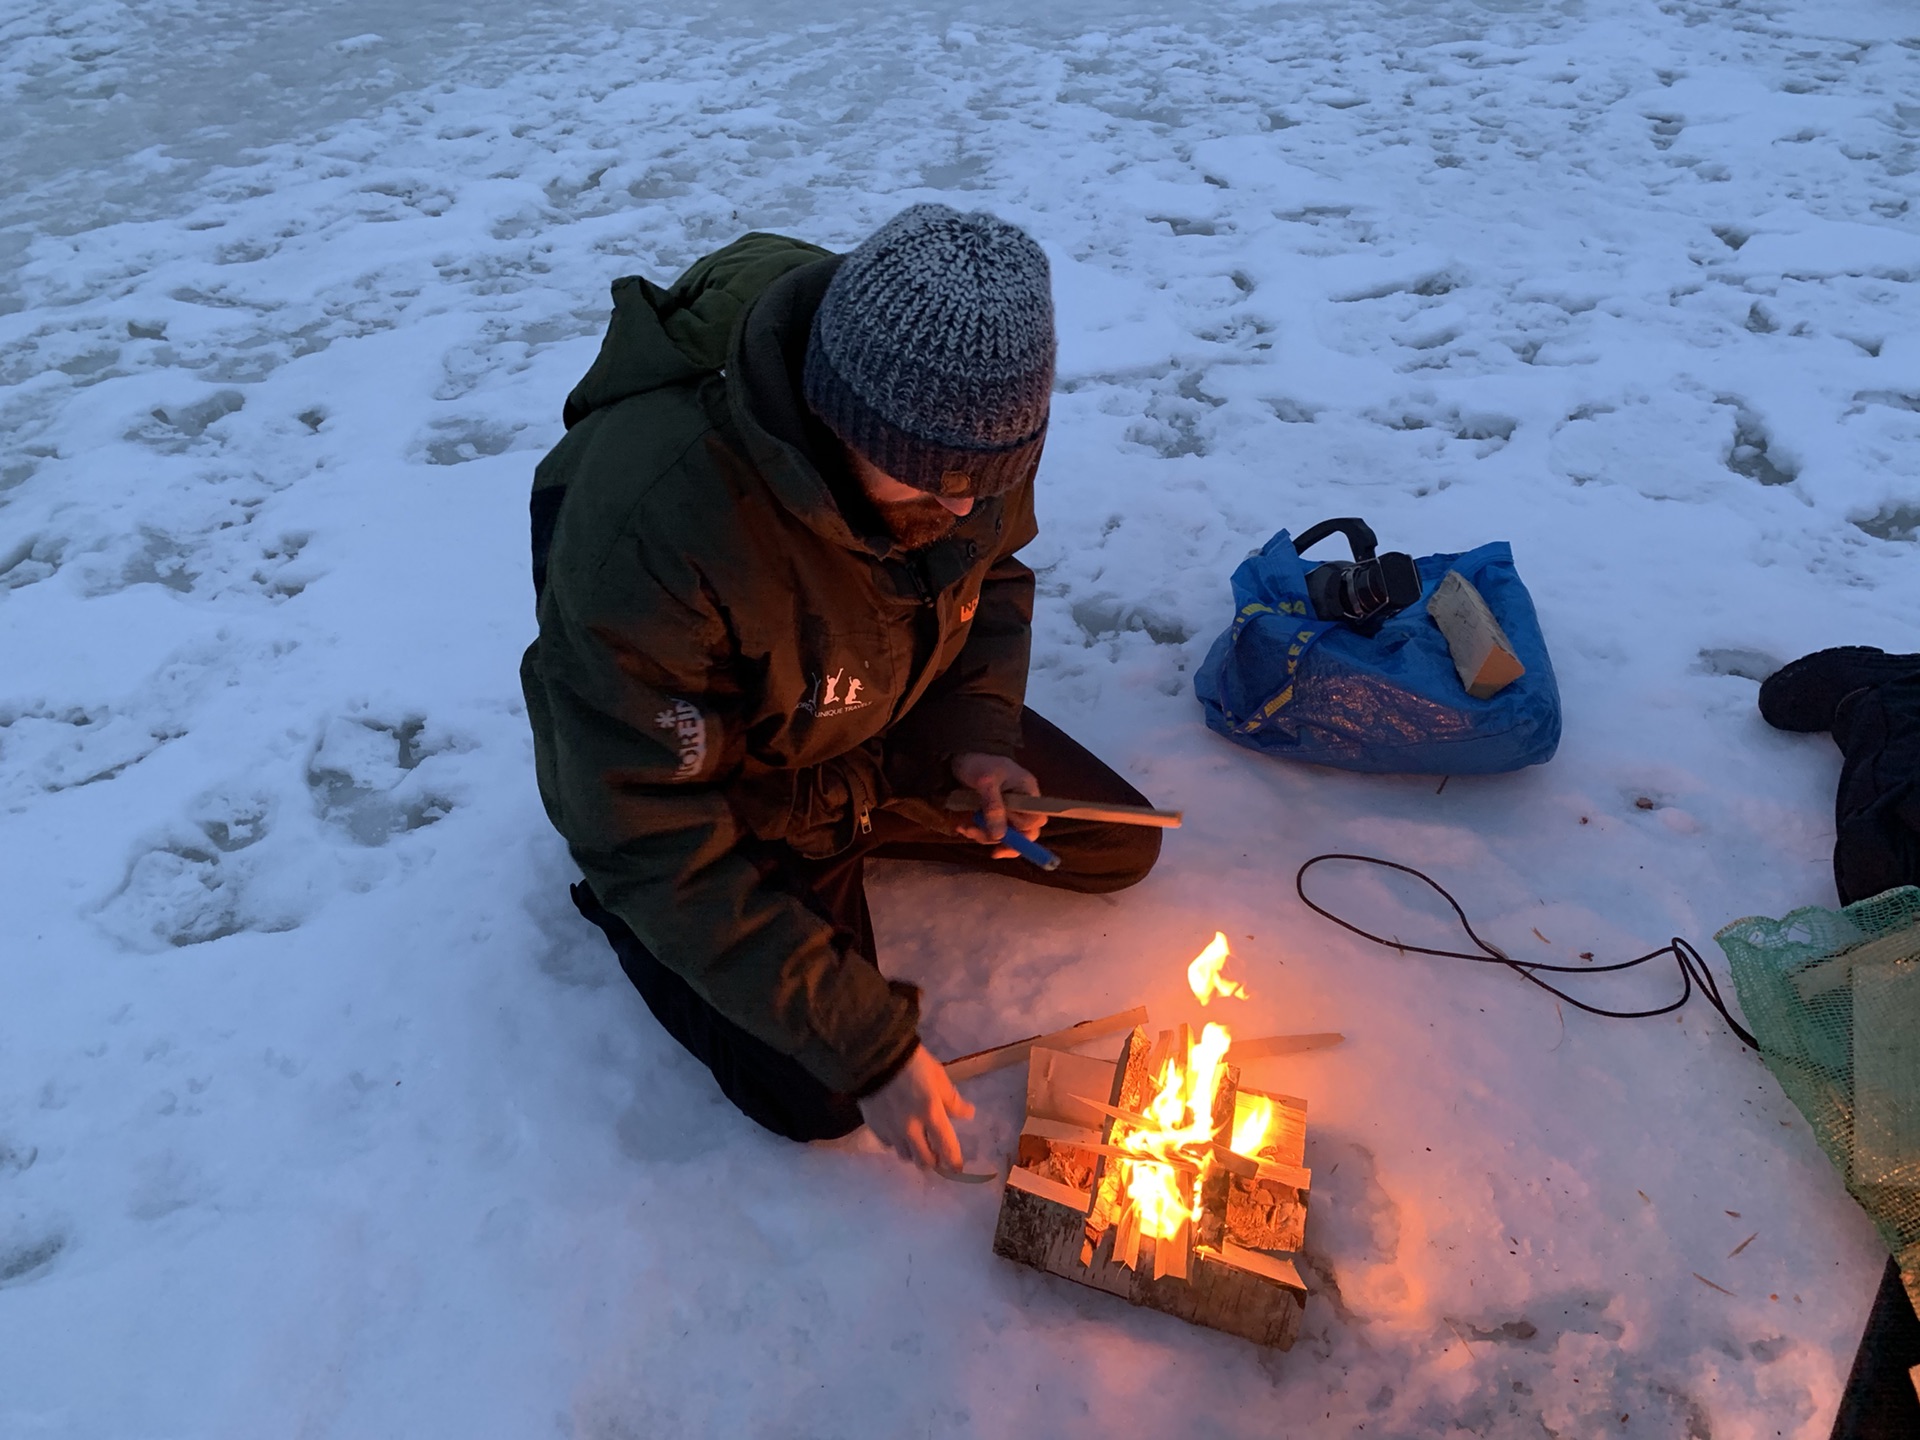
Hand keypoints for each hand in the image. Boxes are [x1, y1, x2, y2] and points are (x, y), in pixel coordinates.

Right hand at [859, 1044, 974, 1169]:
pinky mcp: (875, 1128)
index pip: (946, 1147)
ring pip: (905, 1156)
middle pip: (924, 1160)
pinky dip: (897, 1143)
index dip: (954, 1161)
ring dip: (914, 1153)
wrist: (875, 1057)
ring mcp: (891, 1130)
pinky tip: (899, 1132)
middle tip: (936, 1155)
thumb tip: (968, 1114)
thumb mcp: (938, 1077)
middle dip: (933, 1161)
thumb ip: (952, 1100)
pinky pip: (889, 1144)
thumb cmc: (913, 1064)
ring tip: (917, 1144)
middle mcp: (911, 1129)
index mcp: (931, 1114)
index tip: (957, 1167)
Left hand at [951, 752, 1043, 858]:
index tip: (1004, 838)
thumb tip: (999, 836)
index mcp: (1027, 792)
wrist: (960, 756)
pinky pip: (991, 831)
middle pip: (1023, 833)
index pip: (1036, 821)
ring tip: (965, 828)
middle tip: (982, 840)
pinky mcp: (993, 814)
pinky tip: (963, 826)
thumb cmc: (978, 763)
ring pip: (1004, 835)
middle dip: (1003, 840)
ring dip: (984, 836)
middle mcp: (1021, 804)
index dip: (1024, 832)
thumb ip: (993, 807)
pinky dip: (977, 832)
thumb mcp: (985, 782)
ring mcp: (1007, 810)